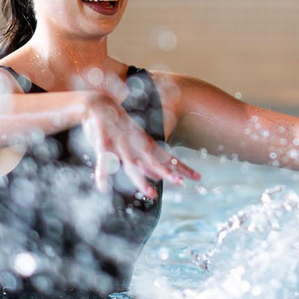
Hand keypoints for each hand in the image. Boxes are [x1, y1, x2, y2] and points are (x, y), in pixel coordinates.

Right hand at [82, 92, 199, 197]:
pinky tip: (102, 186)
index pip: (168, 159)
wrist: (100, 103)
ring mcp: (121, 146)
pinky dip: (103, 174)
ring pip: (133, 165)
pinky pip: (103, 161)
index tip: (198, 177)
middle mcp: (137, 146)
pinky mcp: (104, 144)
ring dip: (142, 180)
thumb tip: (159, 175)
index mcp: (146, 145)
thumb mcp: (138, 141)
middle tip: (180, 183)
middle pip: (155, 162)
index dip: (182, 168)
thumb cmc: (120, 127)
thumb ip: (147, 159)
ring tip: (152, 194)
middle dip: (167, 173)